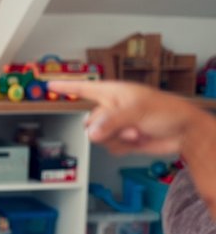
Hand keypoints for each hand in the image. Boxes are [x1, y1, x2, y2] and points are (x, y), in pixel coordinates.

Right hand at [48, 80, 197, 154]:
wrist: (183, 132)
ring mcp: (116, 126)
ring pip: (98, 138)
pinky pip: (109, 148)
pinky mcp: (122, 141)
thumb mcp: (135, 111)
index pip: (83, 88)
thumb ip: (110, 122)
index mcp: (112, 93)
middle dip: (105, 128)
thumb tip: (91, 134)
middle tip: (126, 125)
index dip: (65, 87)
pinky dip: (123, 147)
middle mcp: (111, 109)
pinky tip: (138, 140)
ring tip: (137, 132)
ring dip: (118, 138)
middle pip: (89, 121)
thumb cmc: (165, 111)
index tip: (49, 85)